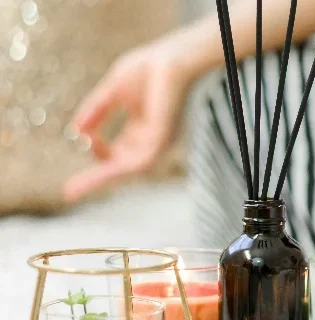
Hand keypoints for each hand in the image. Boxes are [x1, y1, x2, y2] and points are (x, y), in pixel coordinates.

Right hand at [63, 35, 196, 201]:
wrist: (171, 58)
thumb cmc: (148, 69)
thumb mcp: (112, 92)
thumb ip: (96, 111)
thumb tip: (76, 132)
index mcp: (141, 130)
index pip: (117, 153)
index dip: (98, 156)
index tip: (81, 144)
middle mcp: (150, 140)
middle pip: (120, 167)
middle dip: (96, 178)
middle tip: (69, 192)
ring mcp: (158, 141)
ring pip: (128, 169)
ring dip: (102, 178)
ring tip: (77, 188)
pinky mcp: (163, 138)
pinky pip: (141, 160)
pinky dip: (120, 168)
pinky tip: (102, 172)